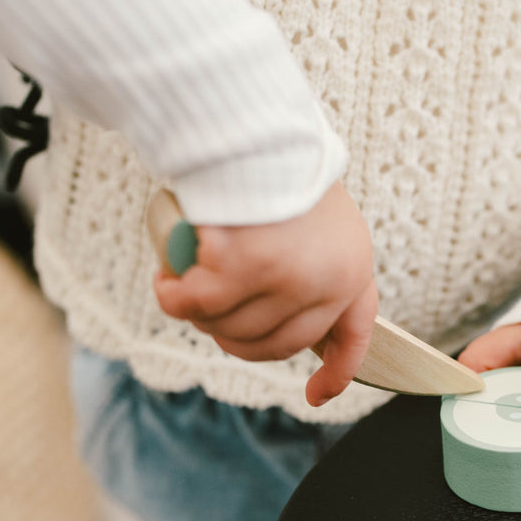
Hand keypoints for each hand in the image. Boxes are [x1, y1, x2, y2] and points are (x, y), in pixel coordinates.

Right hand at [152, 182, 377, 405]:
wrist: (254, 125)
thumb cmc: (277, 163)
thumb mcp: (318, 218)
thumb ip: (311, 263)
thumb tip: (279, 311)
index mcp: (354, 270)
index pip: (354, 335)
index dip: (337, 371)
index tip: (317, 395)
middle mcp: (328, 283)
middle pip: (274, 344)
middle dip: (233, 335)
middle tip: (207, 307)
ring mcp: (287, 280)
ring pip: (229, 328)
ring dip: (199, 312)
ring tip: (184, 278)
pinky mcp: (242, 269)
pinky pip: (195, 304)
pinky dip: (173, 294)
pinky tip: (167, 277)